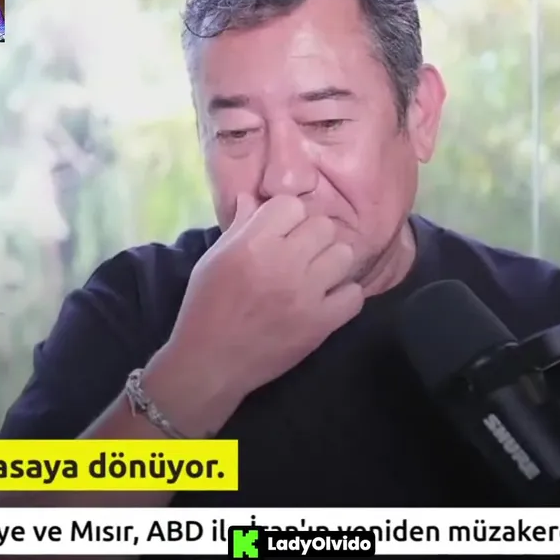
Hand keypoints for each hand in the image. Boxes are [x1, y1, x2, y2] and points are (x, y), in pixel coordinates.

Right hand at [146, 194, 362, 432]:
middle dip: (313, 237)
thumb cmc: (205, 308)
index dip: (287, 218)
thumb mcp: (213, 260)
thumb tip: (252, 197)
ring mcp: (305, 294)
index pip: (291, 205)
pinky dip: (345, 296)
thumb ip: (239, 227)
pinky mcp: (320, 324)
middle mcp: (282, 263)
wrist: (210, 363)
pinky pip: (354, 295)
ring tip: (318, 276)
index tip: (281, 233)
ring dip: (332, 263)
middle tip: (302, 255)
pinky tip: (328, 300)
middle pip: (323, 226)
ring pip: (344, 254)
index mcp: (253, 244)